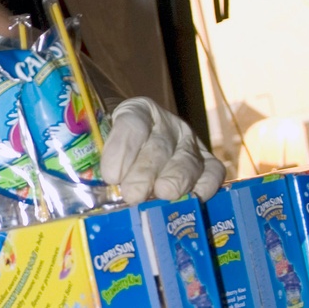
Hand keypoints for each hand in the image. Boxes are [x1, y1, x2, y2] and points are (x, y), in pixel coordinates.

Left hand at [100, 97, 225, 203]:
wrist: (137, 139)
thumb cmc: (114, 144)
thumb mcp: (101, 141)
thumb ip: (95, 156)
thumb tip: (96, 187)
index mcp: (137, 110)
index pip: (132, 124)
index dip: (122, 149)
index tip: (110, 175)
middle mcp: (166, 124)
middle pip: (158, 147)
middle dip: (145, 173)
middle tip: (132, 194)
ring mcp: (189, 142)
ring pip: (185, 160)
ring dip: (174, 181)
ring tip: (163, 195)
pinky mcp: (207, 161)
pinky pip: (212, 172)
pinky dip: (205, 186)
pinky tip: (192, 198)